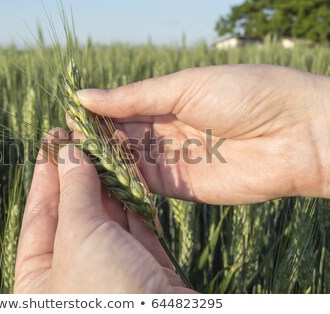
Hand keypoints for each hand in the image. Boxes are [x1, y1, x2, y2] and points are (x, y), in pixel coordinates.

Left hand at [14, 129, 194, 292]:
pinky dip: (136, 202)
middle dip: (80, 171)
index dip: (46, 171)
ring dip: (110, 182)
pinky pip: (137, 229)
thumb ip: (75, 191)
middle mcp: (74, 276)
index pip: (38, 212)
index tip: (55, 136)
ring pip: (108, 217)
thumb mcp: (80, 236)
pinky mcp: (145, 272)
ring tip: (109, 145)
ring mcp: (111, 273)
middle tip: (84, 133)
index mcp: (39, 278)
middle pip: (74, 211)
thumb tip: (69, 151)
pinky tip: (133, 175)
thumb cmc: (107, 293)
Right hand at [76, 64, 329, 203]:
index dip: (96, 113)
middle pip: (122, 137)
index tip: (68, 116)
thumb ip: (134, 97)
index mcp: (169, 100)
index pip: (123, 108)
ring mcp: (173, 160)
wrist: (295, 134)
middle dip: (95, 139)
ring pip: (128, 162)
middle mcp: (168, 131)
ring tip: (75, 161)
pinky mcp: (180, 188)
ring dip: (104, 161)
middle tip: (65, 142)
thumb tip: (84, 96)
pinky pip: (144, 186)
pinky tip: (99, 179)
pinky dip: (122, 182)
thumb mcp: (184, 85)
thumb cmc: (244, 94)